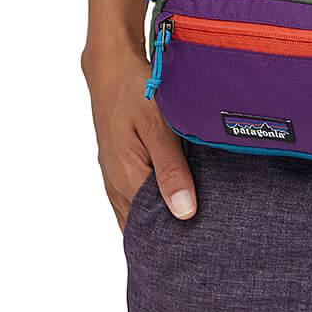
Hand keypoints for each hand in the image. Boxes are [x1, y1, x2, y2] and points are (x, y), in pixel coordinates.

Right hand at [82, 46, 196, 230]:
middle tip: (199, 245)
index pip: (151, 225)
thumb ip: (172, 171)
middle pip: (141, 224)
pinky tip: (168, 208)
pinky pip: (131, 198)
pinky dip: (148, 207)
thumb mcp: (158, 128)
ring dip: (157, 222)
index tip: (201, 245)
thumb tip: (184, 212)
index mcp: (126, 176)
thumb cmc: (136, 91)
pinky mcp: (117, 166)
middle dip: (166, 235)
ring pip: (134, 213)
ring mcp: (113, 175)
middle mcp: (115, 182)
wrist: (111, 66)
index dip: (175, 237)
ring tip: (186, 234)